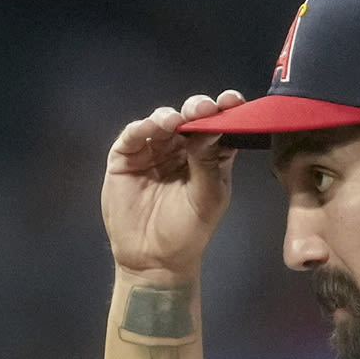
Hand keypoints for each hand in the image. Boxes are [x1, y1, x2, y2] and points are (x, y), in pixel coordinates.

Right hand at [101, 92, 242, 281]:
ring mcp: (152, 150)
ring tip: (174, 120)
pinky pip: (133, 135)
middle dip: (197, 108)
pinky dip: (142, 127)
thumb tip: (210, 125)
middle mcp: (181, 147)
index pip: (219, 125)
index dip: (227, 109)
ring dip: (169, 116)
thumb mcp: (207, 196)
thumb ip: (208, 161)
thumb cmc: (188, 230)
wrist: (154, 259)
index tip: (233, 100)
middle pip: (190, 118)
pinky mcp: (126, 157)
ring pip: (162, 122)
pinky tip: (151, 127)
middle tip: (202, 108)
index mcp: (209, 155)